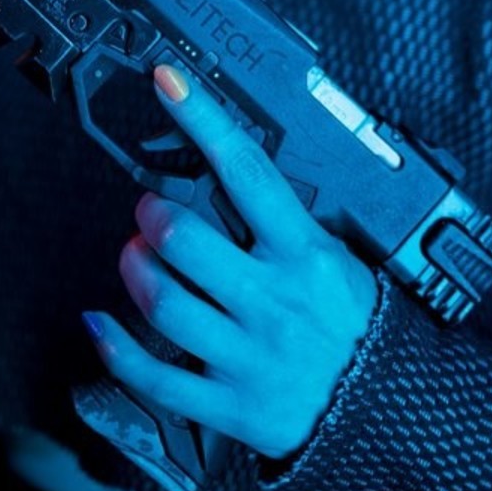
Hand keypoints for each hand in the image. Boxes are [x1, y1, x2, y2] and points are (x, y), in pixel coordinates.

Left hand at [83, 62, 378, 461]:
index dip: (203, 120)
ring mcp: (248, 355)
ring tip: (134, 255)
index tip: (169, 83)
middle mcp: (273, 301)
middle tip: (147, 209)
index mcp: (305, 254)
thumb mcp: (340, 255)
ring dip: (134, 269)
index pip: (246, 171)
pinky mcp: (230, 404)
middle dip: (151, 215)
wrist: (389, 407)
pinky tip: (101, 324)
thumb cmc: (357, 320)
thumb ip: (288, 223)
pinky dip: (116, 348)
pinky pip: (157, 377)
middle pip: (186, 240)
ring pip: (165, 302)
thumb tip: (236, 172)